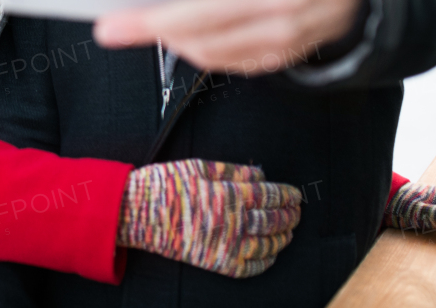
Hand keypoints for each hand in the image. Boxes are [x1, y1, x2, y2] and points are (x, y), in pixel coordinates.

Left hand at [93, 0, 362, 71]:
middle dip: (146, 22)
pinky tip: (168, 35)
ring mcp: (277, 32)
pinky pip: (221, 61)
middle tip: (104, 26)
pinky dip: (189, 49)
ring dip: (163, 38)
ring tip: (127, 26)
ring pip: (206, 44)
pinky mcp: (274, 57)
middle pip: (199, 13)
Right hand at [118, 159, 302, 277]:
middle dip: (290, 215)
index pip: (270, 195)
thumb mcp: (197, 167)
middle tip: (297, 211)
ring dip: (283, 237)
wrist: (138, 213)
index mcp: (229, 194)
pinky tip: (271, 254)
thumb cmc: (165, 185)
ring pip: (267, 244)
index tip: (296, 194)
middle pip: (273, 220)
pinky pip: (251, 267)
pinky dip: (266, 261)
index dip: (287, 195)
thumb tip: (260, 173)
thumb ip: (232, 170)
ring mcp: (226, 245)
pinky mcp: (217, 263)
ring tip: (288, 231)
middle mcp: (233, 222)